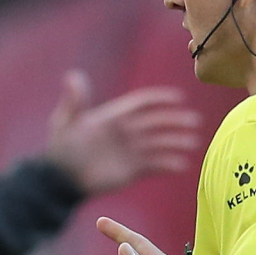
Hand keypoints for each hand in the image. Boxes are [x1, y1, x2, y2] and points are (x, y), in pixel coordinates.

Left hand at [44, 70, 197, 196]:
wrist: (61, 179)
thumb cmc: (61, 148)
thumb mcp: (66, 121)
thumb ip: (74, 101)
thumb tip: (73, 75)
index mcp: (115, 116)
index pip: (142, 103)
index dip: (159, 100)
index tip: (178, 98)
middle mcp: (127, 132)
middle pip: (156, 123)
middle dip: (175, 121)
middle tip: (194, 121)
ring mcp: (131, 151)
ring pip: (159, 143)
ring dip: (176, 141)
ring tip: (192, 143)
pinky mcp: (132, 170)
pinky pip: (154, 165)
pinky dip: (168, 164)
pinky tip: (181, 165)